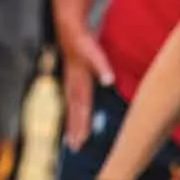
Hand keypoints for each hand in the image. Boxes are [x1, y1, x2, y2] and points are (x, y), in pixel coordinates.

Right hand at [59, 27, 113, 151]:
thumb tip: (109, 80)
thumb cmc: (83, 43)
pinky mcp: (72, 84)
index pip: (81, 108)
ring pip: (71, 110)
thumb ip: (101, 66)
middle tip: (75, 148)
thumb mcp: (93, 51)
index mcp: (78, 83)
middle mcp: (72, 87)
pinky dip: (73, 118)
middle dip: (75, 130)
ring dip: (71, 127)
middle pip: (74, 112)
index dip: (81, 125)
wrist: (70, 31)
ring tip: (72, 144)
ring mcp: (70, 85)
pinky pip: (72, 105)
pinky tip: (76, 127)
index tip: (80, 141)